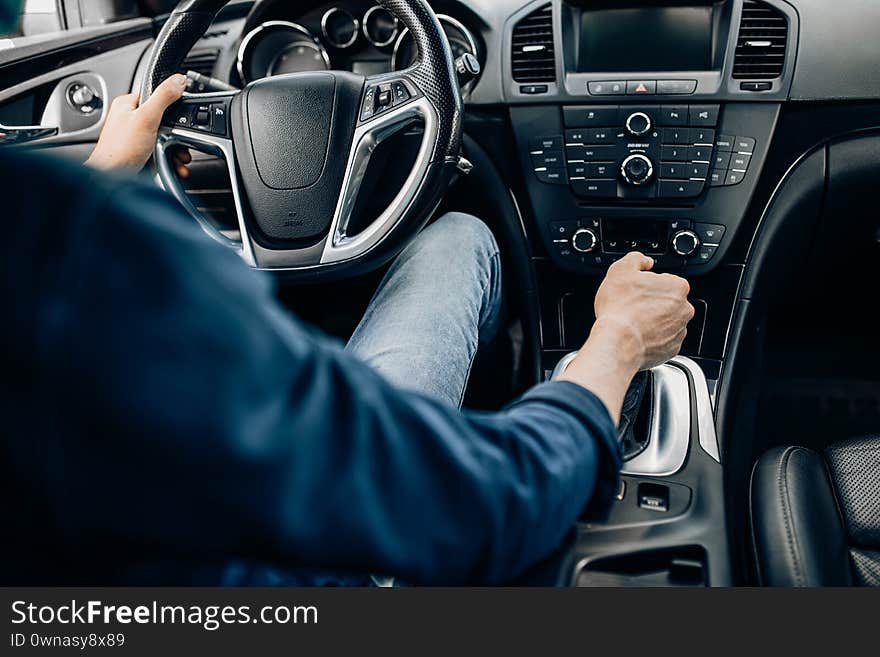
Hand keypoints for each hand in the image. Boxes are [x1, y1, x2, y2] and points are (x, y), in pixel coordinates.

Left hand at [86, 74, 189, 173]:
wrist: (111, 178)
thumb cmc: (120, 149)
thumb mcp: (147, 118)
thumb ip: (164, 97)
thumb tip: (179, 80)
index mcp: (127, 104)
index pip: (157, 97)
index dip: (172, 108)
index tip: (182, 119)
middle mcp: (130, 119)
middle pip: (164, 120)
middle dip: (177, 135)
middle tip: (181, 143)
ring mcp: (134, 136)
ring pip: (164, 138)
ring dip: (176, 149)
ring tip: (178, 157)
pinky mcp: (139, 152)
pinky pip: (160, 151)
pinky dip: (169, 158)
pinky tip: (173, 164)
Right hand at [592, 252, 694, 370]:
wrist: (618, 343)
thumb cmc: (619, 309)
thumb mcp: (620, 270)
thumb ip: (636, 259)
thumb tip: (644, 261)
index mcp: (677, 287)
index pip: (666, 280)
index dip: (649, 284)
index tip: (637, 289)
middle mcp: (684, 309)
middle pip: (668, 301)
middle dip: (653, 302)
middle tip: (632, 305)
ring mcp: (679, 331)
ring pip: (667, 321)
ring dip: (653, 320)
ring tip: (632, 322)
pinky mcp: (672, 349)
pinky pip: (663, 340)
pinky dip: (653, 338)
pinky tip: (637, 335)